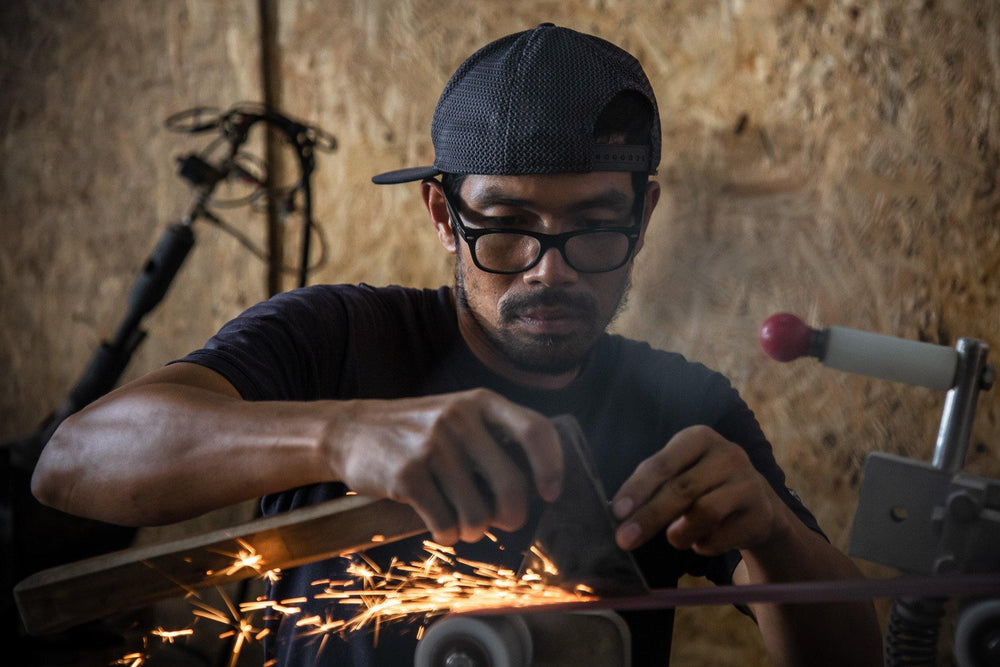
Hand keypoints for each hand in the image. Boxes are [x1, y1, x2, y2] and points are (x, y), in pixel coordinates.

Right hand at [331, 389, 562, 545]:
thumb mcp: (455, 415)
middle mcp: (460, 418)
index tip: (549, 493)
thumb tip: (532, 487)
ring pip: (479, 514)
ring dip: (474, 531)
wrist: (350, 430)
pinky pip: (445, 523)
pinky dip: (447, 534)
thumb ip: (491, 436)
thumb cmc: (414, 431)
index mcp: (480, 402)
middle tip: (502, 522)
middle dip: (512, 516)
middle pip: (513, 485)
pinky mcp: (408, 475)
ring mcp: (433, 446)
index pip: (535, 430)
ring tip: (464, 526)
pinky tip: (440, 527)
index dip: (552, 466)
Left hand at [610, 425, 788, 555]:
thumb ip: (655, 487)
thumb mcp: (681, 475)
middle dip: (648, 517)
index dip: (638, 488)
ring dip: (680, 533)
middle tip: (624, 540)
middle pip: (680, 489)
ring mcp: (748, 482)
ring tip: (674, 539)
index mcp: (699, 437)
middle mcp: (728, 453)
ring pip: (704, 513)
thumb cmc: (705, 487)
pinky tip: (702, 541)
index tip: (617, 512)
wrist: (758, 506)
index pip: (662, 464)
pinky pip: (722, 537)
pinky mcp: (761, 512)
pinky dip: (703, 545)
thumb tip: (620, 513)